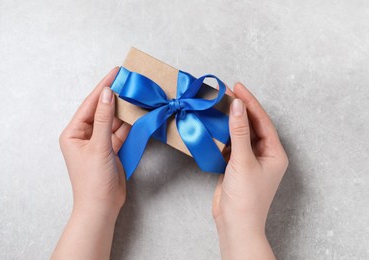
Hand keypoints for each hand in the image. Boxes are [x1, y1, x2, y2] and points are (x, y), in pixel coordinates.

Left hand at [59, 67, 129, 214]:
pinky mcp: (111, 150)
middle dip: (115, 97)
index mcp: (73, 133)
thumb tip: (107, 93)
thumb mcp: (98, 146)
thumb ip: (103, 119)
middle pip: (101, 111)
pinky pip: (119, 133)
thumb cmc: (93, 180)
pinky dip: (128, 125)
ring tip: (136, 95)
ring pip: (112, 121)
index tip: (115, 72)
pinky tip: (137, 114)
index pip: (90, 104)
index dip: (103, 87)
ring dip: (123, 111)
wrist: (102, 207)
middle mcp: (84, 136)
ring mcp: (99, 143)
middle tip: (128, 81)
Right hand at [212, 83, 288, 258]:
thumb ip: (239, 132)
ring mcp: (250, 160)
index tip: (237, 87)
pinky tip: (214, 124)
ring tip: (219, 103)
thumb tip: (237, 106)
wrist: (235, 224)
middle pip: (252, 125)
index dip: (250, 102)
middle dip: (240, 109)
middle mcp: (264, 154)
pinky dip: (222, 134)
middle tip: (226, 91)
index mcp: (274, 153)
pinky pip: (231, 144)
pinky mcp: (236, 165)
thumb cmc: (246, 197)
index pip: (262, 121)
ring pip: (240, 134)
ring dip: (230, 120)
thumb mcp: (243, 161)